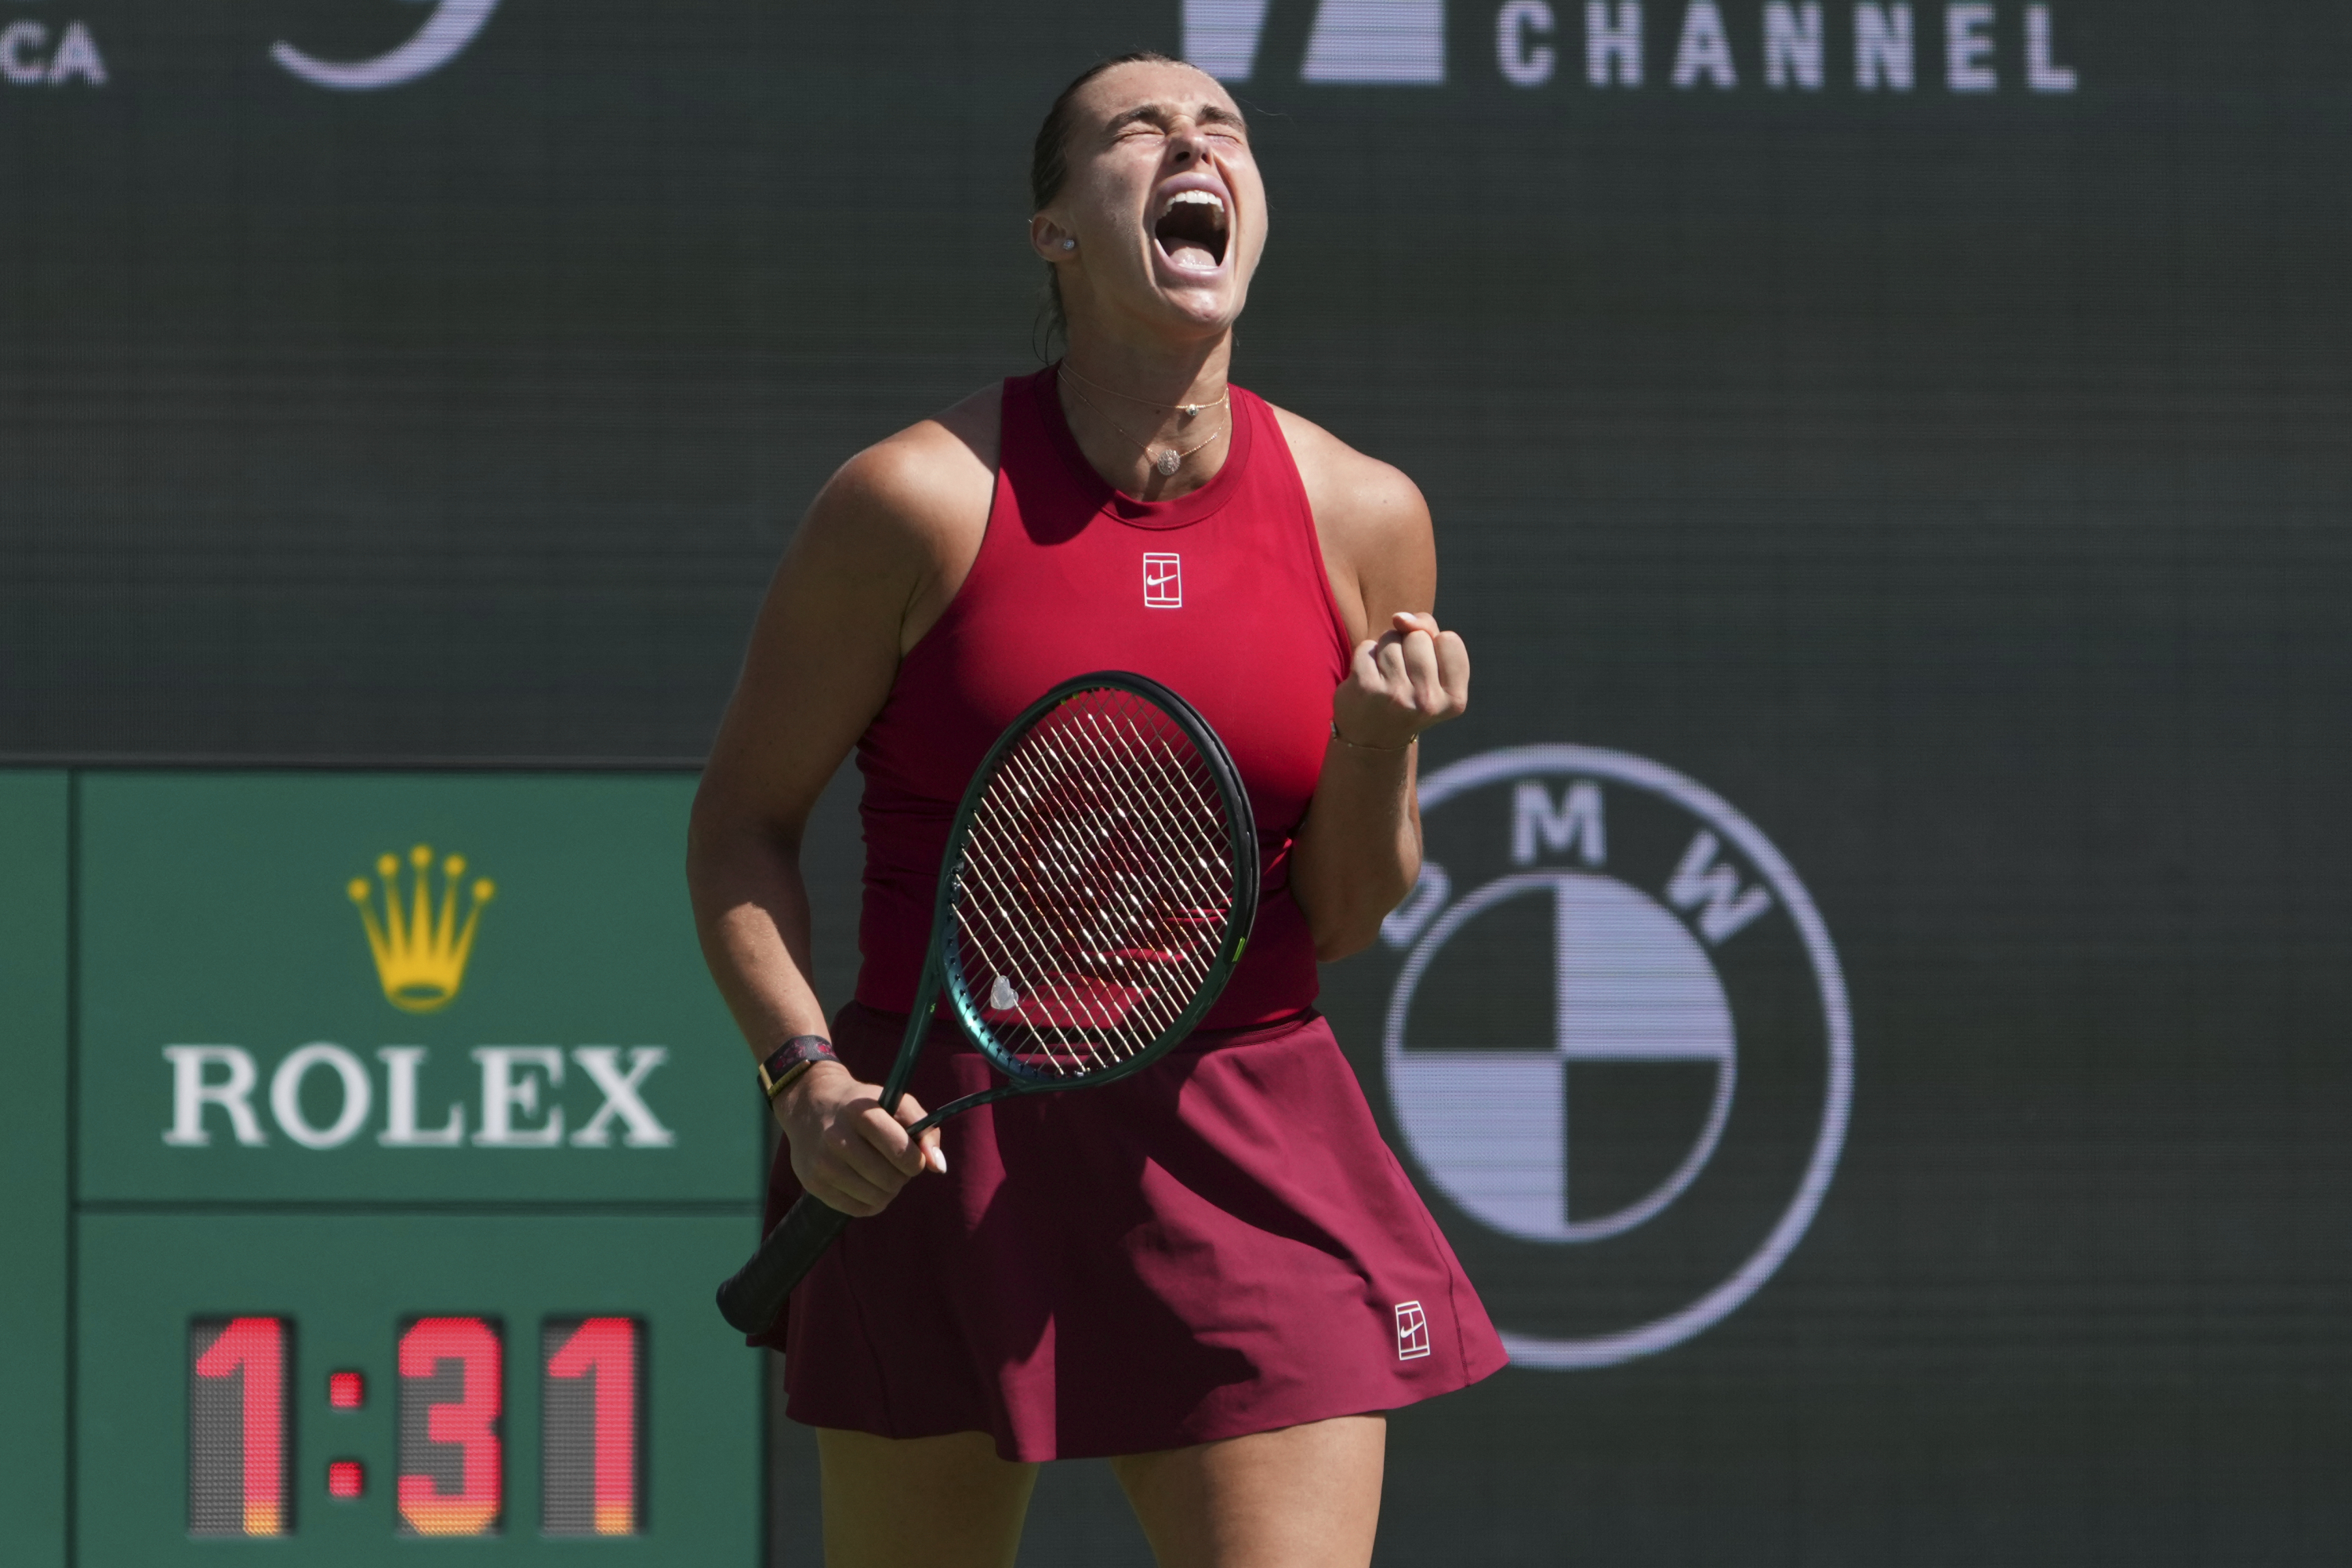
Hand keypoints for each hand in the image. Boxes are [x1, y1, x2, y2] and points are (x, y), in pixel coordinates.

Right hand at [771, 1061, 945, 1216]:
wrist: (810, 1105)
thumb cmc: (863, 1106)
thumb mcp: (897, 1103)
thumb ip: (925, 1130)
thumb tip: (937, 1166)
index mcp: (861, 1112)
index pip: (903, 1153)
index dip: (916, 1160)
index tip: (912, 1154)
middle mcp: (837, 1138)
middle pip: (891, 1180)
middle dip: (902, 1175)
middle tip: (894, 1163)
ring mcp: (822, 1163)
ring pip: (876, 1198)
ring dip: (888, 1190)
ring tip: (880, 1172)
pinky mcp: (813, 1184)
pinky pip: (858, 1210)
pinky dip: (871, 1202)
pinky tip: (866, 1184)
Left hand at [1331, 611, 1469, 751]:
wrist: (1371, 740)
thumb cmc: (1407, 696)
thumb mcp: (1432, 671)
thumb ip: (1429, 632)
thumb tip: (1401, 617)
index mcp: (1454, 699)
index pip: (1449, 639)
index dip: (1434, 647)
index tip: (1426, 674)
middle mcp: (1428, 700)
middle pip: (1419, 636)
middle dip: (1407, 647)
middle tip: (1402, 678)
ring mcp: (1396, 694)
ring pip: (1392, 638)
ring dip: (1384, 650)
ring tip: (1384, 678)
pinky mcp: (1366, 687)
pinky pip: (1367, 647)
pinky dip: (1364, 657)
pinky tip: (1366, 680)